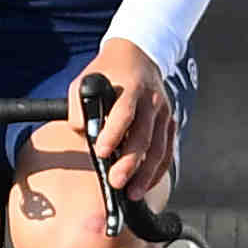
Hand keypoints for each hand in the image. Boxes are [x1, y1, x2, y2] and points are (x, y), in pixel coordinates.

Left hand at [72, 36, 180, 208]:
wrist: (138, 55)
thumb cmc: (107, 72)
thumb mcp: (84, 80)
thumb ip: (78, 106)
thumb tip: (80, 131)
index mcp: (130, 88)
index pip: (123, 113)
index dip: (113, 134)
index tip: (100, 152)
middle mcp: (151, 101)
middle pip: (143, 136)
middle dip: (130, 163)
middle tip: (116, 182)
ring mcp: (163, 113)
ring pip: (159, 148)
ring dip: (146, 173)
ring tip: (133, 192)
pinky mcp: (169, 122)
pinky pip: (167, 150)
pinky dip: (158, 169)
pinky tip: (147, 183)